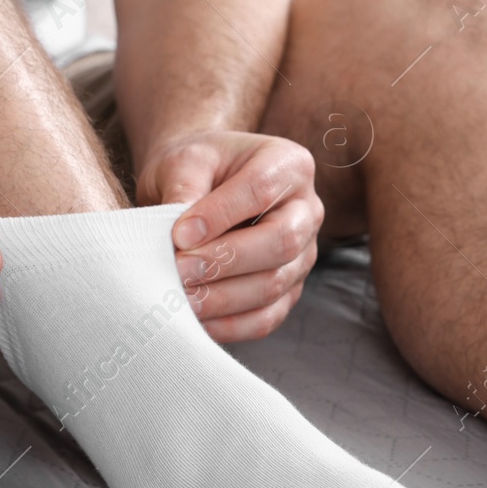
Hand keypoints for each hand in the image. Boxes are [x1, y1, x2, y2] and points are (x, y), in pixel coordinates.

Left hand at [134, 130, 322, 341]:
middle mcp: (307, 210)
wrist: (200, 186)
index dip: (220, 216)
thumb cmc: (195, 169)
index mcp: (289, 165)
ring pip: (274, 284)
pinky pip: (267, 317)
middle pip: (282, 241)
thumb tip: (181, 239)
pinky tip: (195, 321)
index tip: (179, 235)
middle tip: (179, 270)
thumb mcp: (183, 161)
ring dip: (223, 297)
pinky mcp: (288, 290)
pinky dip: (229, 325)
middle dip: (226, 261)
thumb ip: (182, 189)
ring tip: (180, 297)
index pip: (261, 190)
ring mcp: (303, 254)